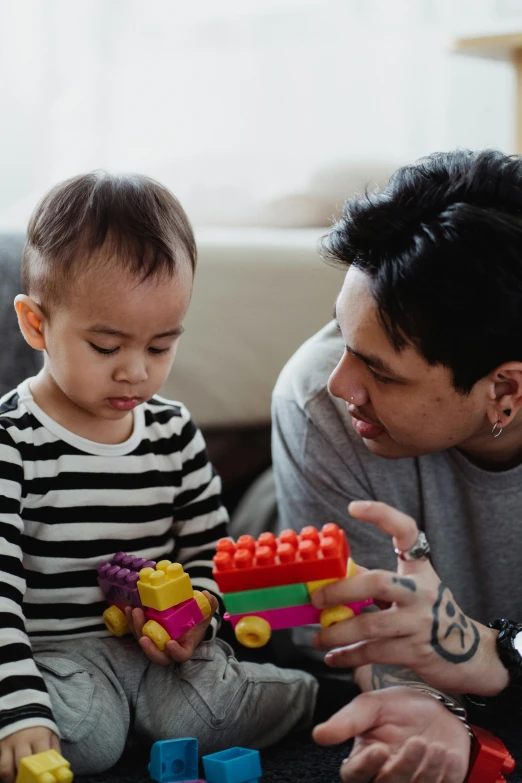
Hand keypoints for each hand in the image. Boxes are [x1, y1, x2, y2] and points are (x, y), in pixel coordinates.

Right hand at [0, 727, 60, 782]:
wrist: (24, 709)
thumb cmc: (40, 728)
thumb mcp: (51, 735)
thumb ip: (54, 751)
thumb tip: (59, 769)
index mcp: (39, 737)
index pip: (40, 758)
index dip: (41, 772)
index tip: (42, 780)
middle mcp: (22, 740)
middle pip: (21, 764)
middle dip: (24, 777)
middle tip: (28, 782)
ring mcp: (9, 743)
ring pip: (5, 767)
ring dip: (11, 778)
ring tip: (16, 781)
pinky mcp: (0, 744)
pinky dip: (3, 773)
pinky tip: (9, 776)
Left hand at [125, 590, 217, 664]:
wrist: (185, 620)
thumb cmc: (196, 622)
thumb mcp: (205, 614)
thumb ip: (209, 606)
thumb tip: (207, 595)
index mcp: (185, 647)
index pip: (181, 656)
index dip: (175, 652)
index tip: (170, 643)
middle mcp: (169, 649)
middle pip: (158, 655)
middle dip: (149, 648)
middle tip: (144, 636)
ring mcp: (157, 642)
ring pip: (145, 642)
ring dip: (137, 629)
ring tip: (135, 612)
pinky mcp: (147, 633)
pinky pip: (137, 631)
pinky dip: (132, 621)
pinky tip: (129, 609)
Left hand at [312, 501, 505, 694]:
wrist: (471, 656)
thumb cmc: (431, 616)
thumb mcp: (411, 591)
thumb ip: (378, 581)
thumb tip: (338, 575)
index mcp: (420, 570)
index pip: (406, 532)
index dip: (381, 515)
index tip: (353, 508)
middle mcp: (422, 592)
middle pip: (377, 582)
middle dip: (341, 590)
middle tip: (317, 598)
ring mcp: (421, 622)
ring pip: (370, 625)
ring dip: (337, 632)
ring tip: (316, 637)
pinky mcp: (416, 651)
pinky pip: (374, 653)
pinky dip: (348, 655)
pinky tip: (332, 657)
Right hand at [314, 686, 469, 782]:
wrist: (437, 705)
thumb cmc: (399, 706)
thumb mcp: (372, 705)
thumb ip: (347, 721)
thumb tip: (318, 735)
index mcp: (363, 760)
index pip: (354, 775)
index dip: (366, 766)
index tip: (380, 749)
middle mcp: (384, 777)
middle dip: (404, 767)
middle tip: (418, 742)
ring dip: (428, 772)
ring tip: (437, 746)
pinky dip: (446, 776)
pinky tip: (449, 754)